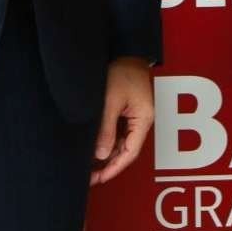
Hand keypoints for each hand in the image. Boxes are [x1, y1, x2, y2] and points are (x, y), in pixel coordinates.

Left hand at [92, 57, 153, 185]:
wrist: (126, 51)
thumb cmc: (121, 71)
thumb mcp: (110, 100)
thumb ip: (106, 128)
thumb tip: (100, 155)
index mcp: (143, 119)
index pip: (130, 152)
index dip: (114, 168)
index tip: (98, 179)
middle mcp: (142, 121)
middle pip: (126, 151)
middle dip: (108, 166)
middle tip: (88, 178)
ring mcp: (135, 117)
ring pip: (122, 143)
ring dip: (107, 156)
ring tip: (88, 167)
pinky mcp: (128, 112)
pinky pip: (119, 133)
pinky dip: (107, 143)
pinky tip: (94, 149)